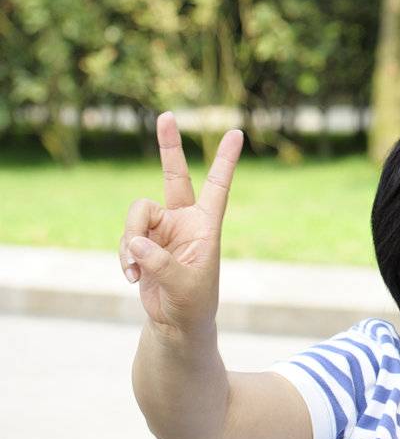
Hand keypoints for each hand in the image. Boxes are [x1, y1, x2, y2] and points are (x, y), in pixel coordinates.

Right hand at [119, 113, 242, 337]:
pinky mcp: (141, 243)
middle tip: (166, 115)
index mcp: (207, 225)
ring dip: (130, 239)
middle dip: (169, 145)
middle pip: (175, 176)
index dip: (225, 160)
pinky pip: (124, 237)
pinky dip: (123, 255)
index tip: (237, 131)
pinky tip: (131, 276)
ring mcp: (161, 229)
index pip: (219, 186)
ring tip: (135, 268)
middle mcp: (184, 220)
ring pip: (136, 214)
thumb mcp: (184, 286)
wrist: (175, 323)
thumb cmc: (192, 305)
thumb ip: (161, 263)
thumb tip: (136, 242)